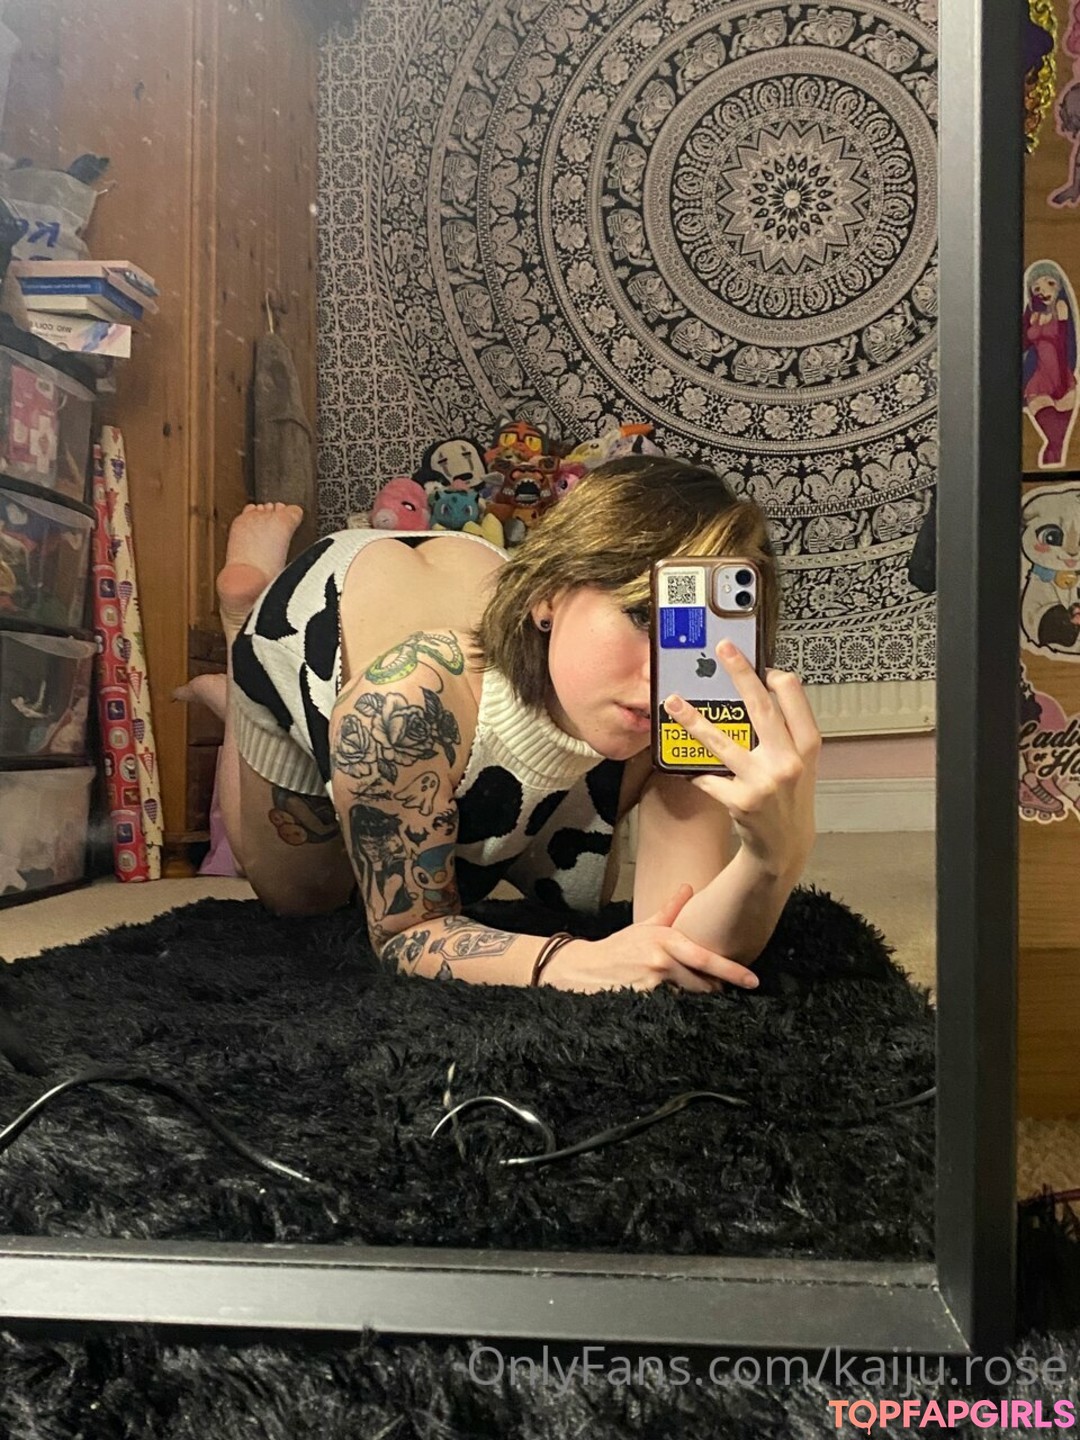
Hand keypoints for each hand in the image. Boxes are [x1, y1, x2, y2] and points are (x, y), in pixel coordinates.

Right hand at [538, 884, 759, 994]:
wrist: (583, 968)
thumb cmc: (618, 948)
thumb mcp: (644, 927)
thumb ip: (670, 910)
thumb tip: (688, 888)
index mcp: (665, 940)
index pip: (706, 958)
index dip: (732, 970)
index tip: (753, 980)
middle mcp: (661, 961)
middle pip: (702, 984)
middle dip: (713, 990)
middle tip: (720, 992)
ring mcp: (651, 984)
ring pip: (688, 999)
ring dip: (696, 1001)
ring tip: (700, 1003)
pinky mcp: (642, 1002)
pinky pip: (671, 1010)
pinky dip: (678, 1011)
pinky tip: (677, 1012)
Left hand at [664, 641, 820, 879]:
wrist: (785, 845)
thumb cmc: (790, 796)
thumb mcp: (801, 762)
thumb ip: (787, 731)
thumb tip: (762, 688)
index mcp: (807, 747)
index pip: (794, 698)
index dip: (775, 678)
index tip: (760, 664)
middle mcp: (788, 762)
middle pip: (761, 708)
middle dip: (741, 674)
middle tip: (723, 649)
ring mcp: (763, 782)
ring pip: (723, 742)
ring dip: (694, 721)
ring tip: (673, 702)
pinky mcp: (740, 801)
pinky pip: (708, 776)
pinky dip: (696, 770)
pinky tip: (687, 766)